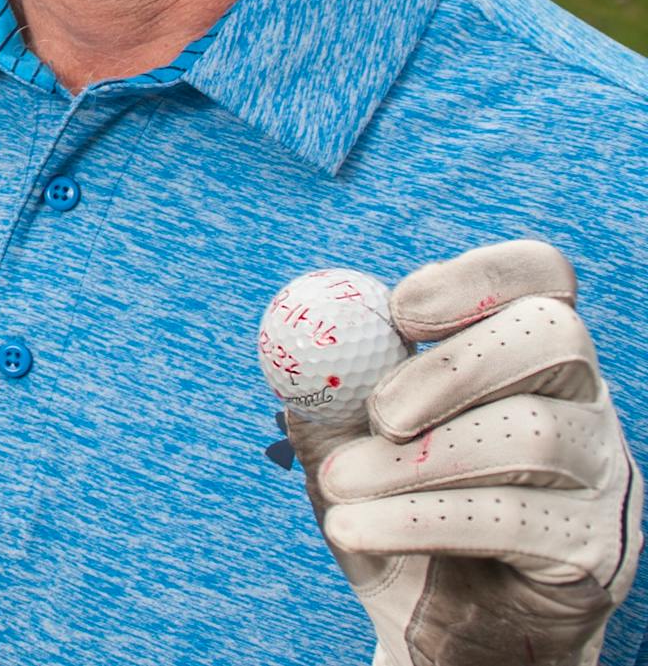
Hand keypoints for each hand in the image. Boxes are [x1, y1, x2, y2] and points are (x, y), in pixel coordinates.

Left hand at [284, 240, 641, 665]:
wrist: (427, 623)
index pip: (539, 277)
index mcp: (526, 350)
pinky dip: (421, 518)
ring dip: (416, 460)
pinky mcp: (596, 548)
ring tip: (341, 485)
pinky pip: (514, 517)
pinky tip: (359, 528)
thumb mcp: (346, 436)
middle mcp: (582, 399)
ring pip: (529, 433)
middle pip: (552, 336)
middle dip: (452, 365)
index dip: (476, 277)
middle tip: (379, 411)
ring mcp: (602, 473)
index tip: (398, 310)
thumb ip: (328, 382)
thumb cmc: (392, 506)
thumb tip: (298, 334)